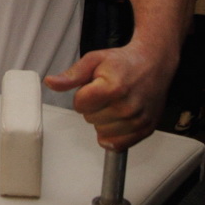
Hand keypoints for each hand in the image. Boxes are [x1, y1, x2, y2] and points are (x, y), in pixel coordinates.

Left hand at [45, 41, 171, 150]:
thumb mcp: (93, 61)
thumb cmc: (124, 62)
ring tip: (116, 102)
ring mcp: (137, 120)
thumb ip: (71, 76)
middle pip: (89, 119)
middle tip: (108, 93)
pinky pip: (117, 144)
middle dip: (94, 106)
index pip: (80, 105)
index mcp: (113, 88)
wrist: (153, 63)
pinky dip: (114, 134)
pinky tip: (119, 118)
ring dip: (104, 120)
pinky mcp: (145, 129)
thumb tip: (51, 83)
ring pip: (101, 132)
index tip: (94, 86)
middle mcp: (127, 106)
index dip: (82, 95)